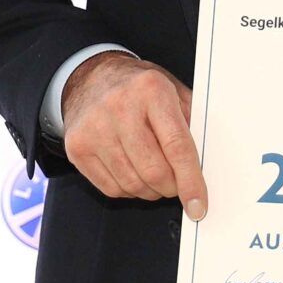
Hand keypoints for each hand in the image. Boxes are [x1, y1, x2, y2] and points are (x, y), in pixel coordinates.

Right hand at [60, 52, 207, 219]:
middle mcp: (119, 107)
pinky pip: (111, 189)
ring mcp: (94, 128)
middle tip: (176, 183)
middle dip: (171, 187)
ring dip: (151, 190)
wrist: (91, 77)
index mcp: (151, 90)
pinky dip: (129, 190)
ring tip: (154, 174)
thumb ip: (192, 123)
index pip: (177, 146)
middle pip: (154, 171)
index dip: (191, 180)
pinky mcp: (77, 147)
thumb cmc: (137, 88)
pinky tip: (133, 171)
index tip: (198, 204)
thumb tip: (205, 166)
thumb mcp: (172, 91)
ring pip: (133, 184)